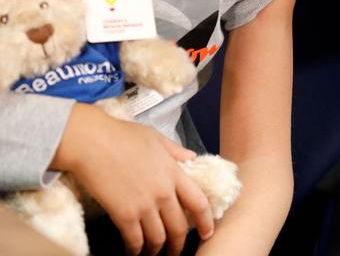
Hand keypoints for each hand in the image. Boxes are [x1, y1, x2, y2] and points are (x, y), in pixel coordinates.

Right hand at [51, 104, 214, 255]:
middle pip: (179, 227)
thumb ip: (175, 150)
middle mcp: (164, 191)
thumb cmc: (121, 135)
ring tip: (154, 254)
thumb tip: (191, 156)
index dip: (205, 221)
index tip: (207, 233)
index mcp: (174, 172)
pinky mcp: (124, 214)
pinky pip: (135, 240)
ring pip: (158, 238)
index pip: (198, 202)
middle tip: (176, 252)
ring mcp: (144, 204)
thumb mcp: (155, 137)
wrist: (92, 141)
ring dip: (157, 251)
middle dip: (179, 244)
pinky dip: (136, 250)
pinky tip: (134, 252)